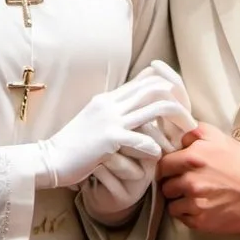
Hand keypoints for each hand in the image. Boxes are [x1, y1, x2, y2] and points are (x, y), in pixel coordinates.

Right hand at [80, 61, 195, 222]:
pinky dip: (154, 147)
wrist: (49, 160)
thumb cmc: (74, 146)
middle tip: (190, 123)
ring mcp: (110, 119)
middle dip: (179, 104)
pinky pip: (141, 139)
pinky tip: (158, 156)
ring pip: (154, 109)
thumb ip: (114, 114)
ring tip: (184, 138)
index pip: (146, 80)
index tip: (182, 107)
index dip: (169, 90)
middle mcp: (111, 103)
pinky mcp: (108, 139)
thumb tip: (136, 113)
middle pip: (155, 89)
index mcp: (109, 97)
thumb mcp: (94, 122)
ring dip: (174, 122)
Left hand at [159, 123, 239, 233]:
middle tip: (186, 183)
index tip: (173, 170)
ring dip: (179, 201)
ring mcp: (195, 203)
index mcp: (192, 157)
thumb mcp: (219, 137)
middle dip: (173, 184)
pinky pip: (182, 219)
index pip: (162, 165)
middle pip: (165, 186)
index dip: (167, 167)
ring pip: (171, 205)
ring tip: (195, 197)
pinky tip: (201, 207)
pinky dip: (188, 214)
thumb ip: (193, 132)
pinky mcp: (201, 222)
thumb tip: (177, 138)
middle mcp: (190, 181)